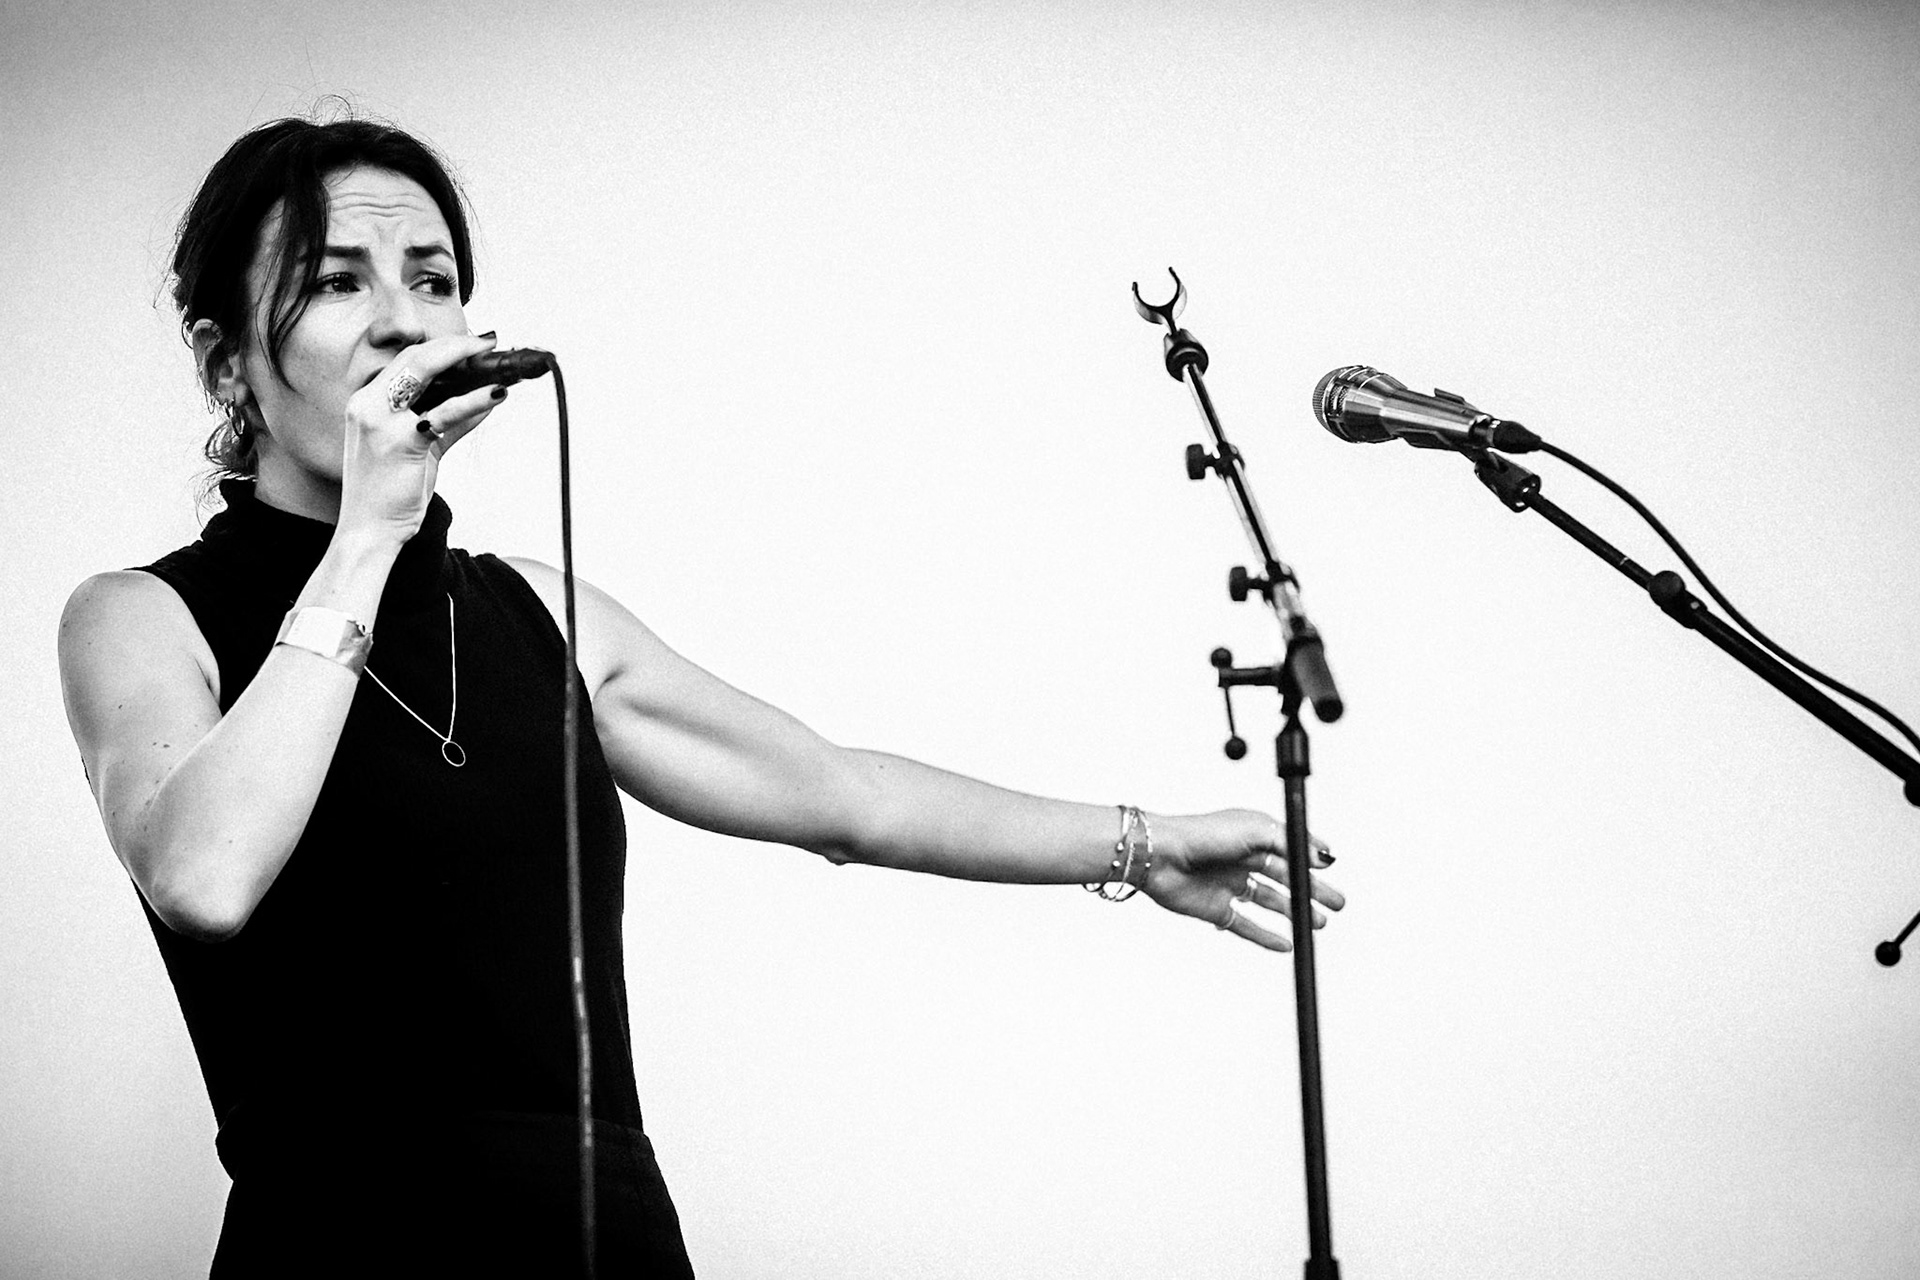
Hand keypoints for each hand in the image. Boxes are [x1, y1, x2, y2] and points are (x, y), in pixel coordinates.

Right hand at [337, 332, 501, 545]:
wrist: (369, 531)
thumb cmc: (391, 493)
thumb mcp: (419, 450)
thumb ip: (447, 424)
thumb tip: (484, 400)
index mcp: (366, 402)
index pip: (406, 360)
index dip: (442, 347)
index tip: (473, 344)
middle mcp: (367, 405)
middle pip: (415, 358)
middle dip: (456, 346)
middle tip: (489, 344)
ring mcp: (380, 422)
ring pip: (426, 373)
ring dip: (466, 362)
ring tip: (498, 360)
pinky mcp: (400, 442)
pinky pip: (444, 413)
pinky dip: (474, 401)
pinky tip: (496, 395)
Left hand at [1145, 808, 1344, 950]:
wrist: (1160, 855)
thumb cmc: (1202, 834)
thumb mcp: (1255, 829)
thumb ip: (1290, 843)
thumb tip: (1322, 855)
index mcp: (1252, 836)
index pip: (1289, 850)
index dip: (1310, 861)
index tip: (1332, 871)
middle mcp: (1241, 859)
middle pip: (1285, 877)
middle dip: (1312, 891)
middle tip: (1336, 904)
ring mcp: (1228, 885)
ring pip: (1269, 902)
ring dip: (1294, 913)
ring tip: (1317, 923)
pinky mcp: (1215, 908)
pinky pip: (1245, 926)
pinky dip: (1265, 936)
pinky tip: (1285, 944)